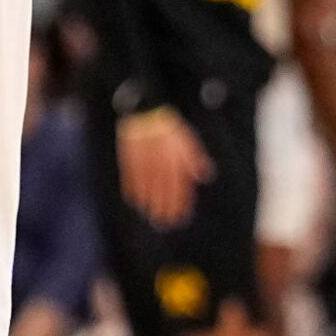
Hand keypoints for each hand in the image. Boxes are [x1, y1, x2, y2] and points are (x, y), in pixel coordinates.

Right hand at [116, 109, 210, 227]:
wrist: (146, 112)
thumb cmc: (170, 128)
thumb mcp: (189, 141)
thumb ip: (196, 159)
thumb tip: (205, 175)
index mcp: (176, 160)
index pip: (179, 187)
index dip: (180, 204)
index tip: (179, 217)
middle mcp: (160, 164)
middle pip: (163, 191)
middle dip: (164, 208)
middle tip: (163, 223)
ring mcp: (144, 162)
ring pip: (146, 187)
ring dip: (148, 203)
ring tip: (149, 215)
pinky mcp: (129, 158)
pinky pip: (130, 178)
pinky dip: (132, 190)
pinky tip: (133, 200)